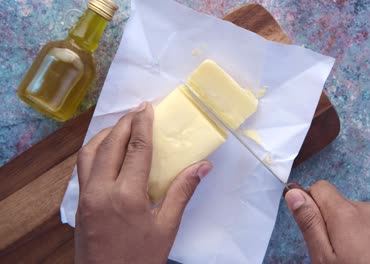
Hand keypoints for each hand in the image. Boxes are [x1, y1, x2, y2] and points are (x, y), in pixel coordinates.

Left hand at [74, 102, 211, 263]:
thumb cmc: (140, 259)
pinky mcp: (79, 204)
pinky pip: (83, 167)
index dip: (142, 124)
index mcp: (126, 195)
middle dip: (124, 123)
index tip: (147, 107)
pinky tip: (107, 152)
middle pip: (110, 144)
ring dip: (106, 134)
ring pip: (89, 152)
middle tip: (138, 111)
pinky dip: (94, 151)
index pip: (136, 149)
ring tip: (122, 127)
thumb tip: (202, 166)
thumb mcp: (166, 227)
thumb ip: (182, 191)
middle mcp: (100, 190)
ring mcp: (85, 197)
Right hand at [285, 180, 369, 263]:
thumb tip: (294, 194)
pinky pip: (369, 226)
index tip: (313, 229)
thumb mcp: (325, 258)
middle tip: (333, 255)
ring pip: (353, 216)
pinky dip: (363, 240)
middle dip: (329, 225)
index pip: (319, 187)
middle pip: (336, 204)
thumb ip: (309, 223)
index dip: (310, 206)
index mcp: (346, 213)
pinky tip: (367, 260)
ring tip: (352, 260)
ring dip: (347, 234)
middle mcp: (368, 209)